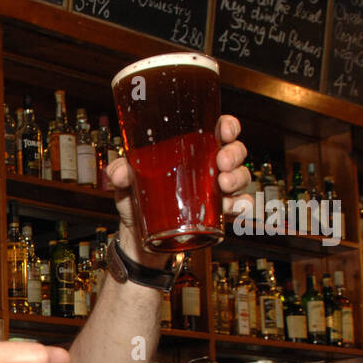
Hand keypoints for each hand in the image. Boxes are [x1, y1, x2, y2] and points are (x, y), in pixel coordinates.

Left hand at [106, 114, 254, 266]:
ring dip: (238, 177)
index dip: (228, 126)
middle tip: (222, 161)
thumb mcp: (125, 182)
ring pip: (241, 176)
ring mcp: (214, 190)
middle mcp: (207, 166)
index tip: (225, 130)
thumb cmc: (136, 198)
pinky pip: (240, 206)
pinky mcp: (216, 213)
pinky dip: (243, 205)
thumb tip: (119, 173)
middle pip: (235, 151)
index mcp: (190, 150)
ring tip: (224, 183)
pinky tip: (235, 207)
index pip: (217, 130)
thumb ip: (120, 172)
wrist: (138, 235)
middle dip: (234, 153)